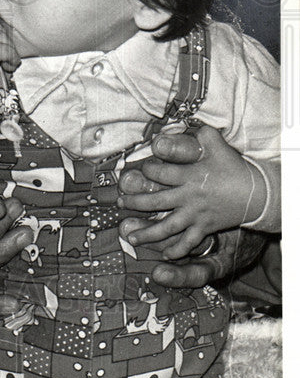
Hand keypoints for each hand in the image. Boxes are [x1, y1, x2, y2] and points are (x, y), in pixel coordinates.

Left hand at [119, 125, 265, 258]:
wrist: (257, 194)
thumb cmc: (234, 168)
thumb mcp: (218, 146)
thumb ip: (203, 133)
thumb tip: (190, 122)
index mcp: (190, 175)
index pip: (160, 173)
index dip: (148, 170)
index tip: (143, 169)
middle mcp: (189, 196)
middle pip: (156, 202)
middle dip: (135, 203)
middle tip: (120, 203)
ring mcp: (196, 214)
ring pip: (167, 226)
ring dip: (148, 233)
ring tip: (131, 237)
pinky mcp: (206, 227)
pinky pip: (189, 241)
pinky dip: (177, 249)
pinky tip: (165, 255)